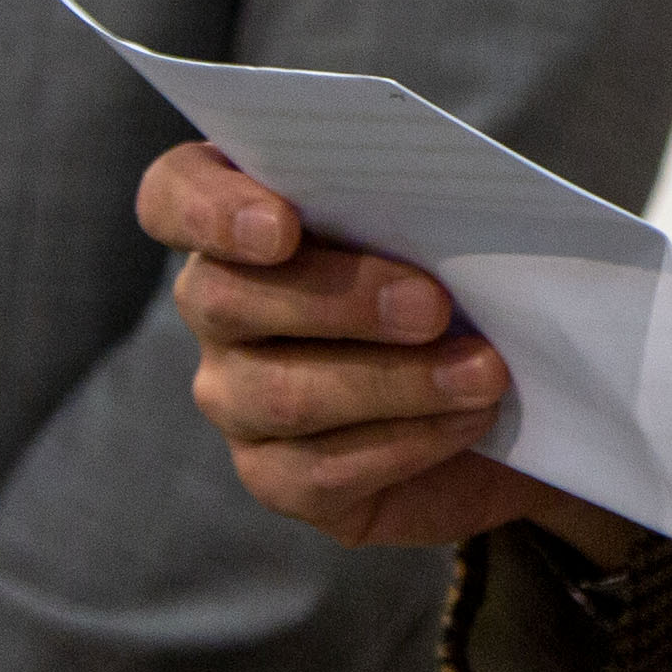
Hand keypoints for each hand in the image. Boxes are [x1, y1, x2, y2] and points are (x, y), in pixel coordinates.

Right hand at [146, 141, 644, 564]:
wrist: (499, 390)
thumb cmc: (461, 277)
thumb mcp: (445, 226)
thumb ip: (419, 202)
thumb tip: (452, 204)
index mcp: (240, 215)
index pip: (173, 196)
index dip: (210, 209)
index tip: (284, 224)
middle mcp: (215, 304)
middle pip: (225, 298)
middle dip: (338, 300)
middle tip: (435, 306)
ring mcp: (235, 396)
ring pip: (281, 393)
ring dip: (395, 381)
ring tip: (484, 371)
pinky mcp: (275, 476)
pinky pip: (320, 468)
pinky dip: (409, 440)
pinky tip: (468, 419)